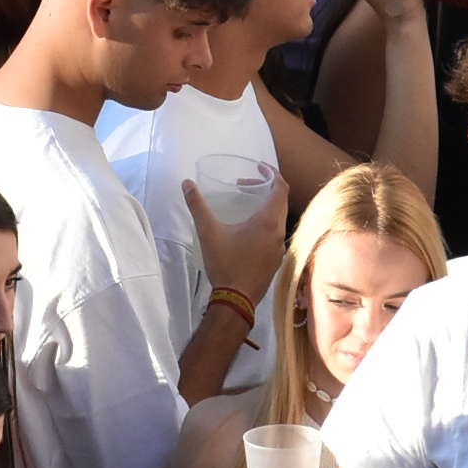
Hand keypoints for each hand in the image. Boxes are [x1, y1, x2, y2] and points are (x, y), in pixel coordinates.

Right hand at [184, 175, 288, 300]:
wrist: (236, 300)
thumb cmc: (225, 263)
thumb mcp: (208, 232)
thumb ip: (198, 205)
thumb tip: (186, 184)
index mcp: (268, 221)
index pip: (281, 188)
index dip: (272, 173)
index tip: (258, 167)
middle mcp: (279, 232)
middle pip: (281, 201)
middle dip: (266, 188)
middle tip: (246, 184)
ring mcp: (280, 248)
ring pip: (279, 219)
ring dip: (267, 207)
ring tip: (246, 205)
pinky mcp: (276, 261)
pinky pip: (276, 234)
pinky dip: (267, 223)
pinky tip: (249, 230)